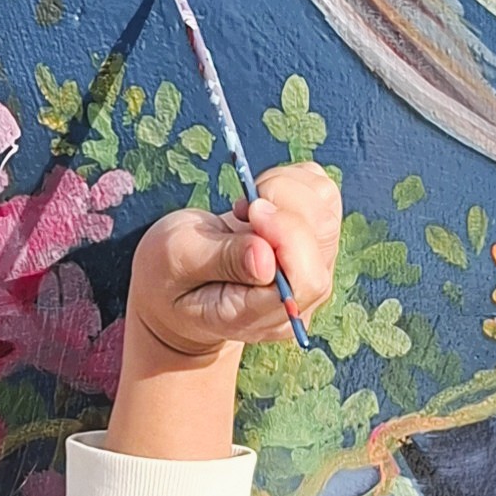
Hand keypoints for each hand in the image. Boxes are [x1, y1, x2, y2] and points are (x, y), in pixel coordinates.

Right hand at [105, 163, 341, 461]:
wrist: (180, 286)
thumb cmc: (170, 276)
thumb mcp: (176, 262)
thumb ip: (220, 260)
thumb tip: (267, 256)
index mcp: (260, 314)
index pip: (304, 280)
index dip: (288, 237)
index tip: (252, 210)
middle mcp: (298, 298)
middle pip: (319, 240)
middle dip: (281, 204)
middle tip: (241, 207)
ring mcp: (312, 269)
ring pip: (325, 209)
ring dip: (285, 189)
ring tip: (247, 207)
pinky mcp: (315, 240)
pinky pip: (322, 195)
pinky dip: (294, 181)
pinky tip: (263, 198)